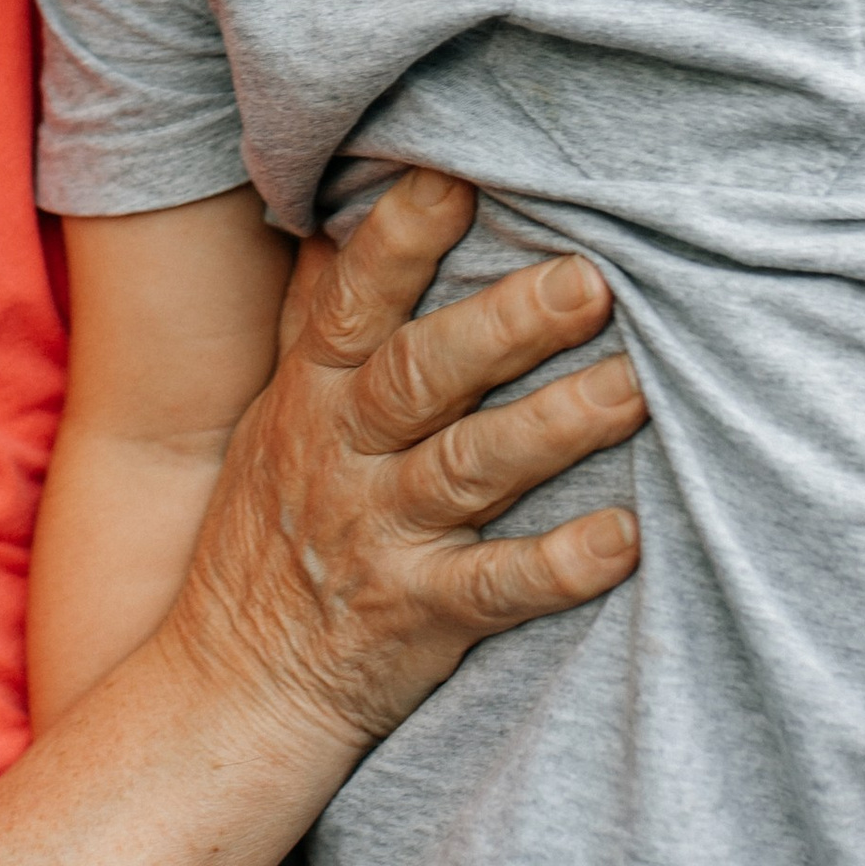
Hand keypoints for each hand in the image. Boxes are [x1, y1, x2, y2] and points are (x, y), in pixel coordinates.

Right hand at [164, 169, 646, 749]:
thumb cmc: (270, 530)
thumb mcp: (274, 414)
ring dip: (554, 428)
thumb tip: (339, 205)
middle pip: (421, 376)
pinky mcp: (419, 619)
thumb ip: (318, 316)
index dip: (401, 239)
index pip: (355, 303)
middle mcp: (342, 457)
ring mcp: (380, 538)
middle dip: (505, 326)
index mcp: (313, 395)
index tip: (457, 176)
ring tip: (634, 389)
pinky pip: (495, 590)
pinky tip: (625, 539)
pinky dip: (559, 565)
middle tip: (590, 280)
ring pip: (468, 471)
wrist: (230, 689)